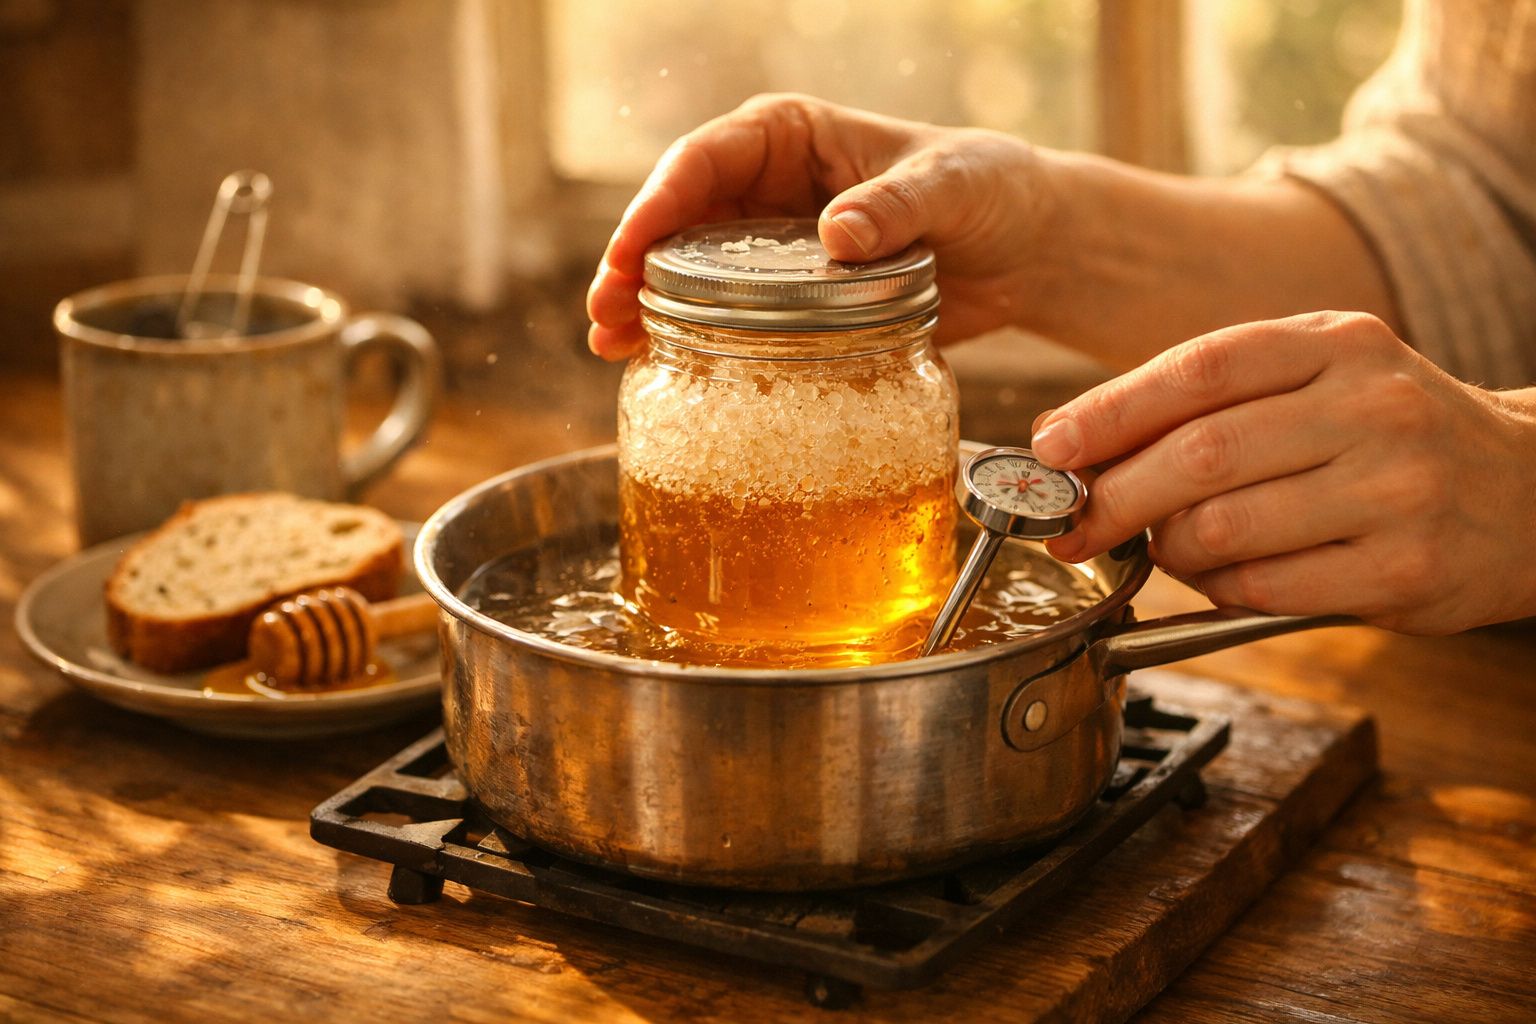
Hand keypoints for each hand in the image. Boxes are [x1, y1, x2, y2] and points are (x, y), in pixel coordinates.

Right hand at [586, 93, 1060, 359]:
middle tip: (605, 316)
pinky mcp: (792, 302)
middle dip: (633, 265)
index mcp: (792, 136)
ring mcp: (774, 249)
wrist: (1026, 248)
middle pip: (678, 222)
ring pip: (690, 274)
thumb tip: (837, 233)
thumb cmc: (991, 189)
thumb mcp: (953, 182)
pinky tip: (662, 370)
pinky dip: (693, 342)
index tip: (630, 253)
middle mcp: (768, 190)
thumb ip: (899, 203)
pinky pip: (730, 319)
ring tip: (613, 348)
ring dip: (647, 309)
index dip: (657, 205)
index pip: (705, 160)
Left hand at [1029, 311, 1535, 633]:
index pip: (1198, 368)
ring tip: (1170, 550)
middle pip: (1200, 456)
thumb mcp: (1321, 378)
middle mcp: (1371, 406)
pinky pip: (1265, 588)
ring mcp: (1394, 488)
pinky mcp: (1403, 568)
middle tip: (1076, 525)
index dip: (1109, 411)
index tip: (1052, 448)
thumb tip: (1077, 441)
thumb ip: (1213, 399)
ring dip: (1169, 552)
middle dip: (1115, 498)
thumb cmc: (1393, 433)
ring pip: (1223, 530)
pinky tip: (1224, 579)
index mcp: (1336, 344)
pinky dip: (1220, 590)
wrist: (1532, 489)